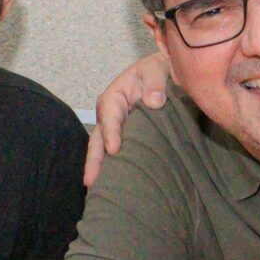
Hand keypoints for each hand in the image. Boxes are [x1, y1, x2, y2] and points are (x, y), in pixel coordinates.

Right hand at [83, 53, 172, 184]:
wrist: (168, 75)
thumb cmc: (159, 69)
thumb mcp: (157, 69)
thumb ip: (155, 82)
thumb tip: (154, 102)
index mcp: (114, 97)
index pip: (109, 116)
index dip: (111, 133)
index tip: (114, 149)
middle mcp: (111, 116)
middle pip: (98, 139)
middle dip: (94, 160)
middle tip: (91, 182)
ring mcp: (118, 130)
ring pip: (104, 151)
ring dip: (101, 169)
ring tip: (99, 190)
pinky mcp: (129, 139)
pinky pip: (119, 154)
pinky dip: (114, 168)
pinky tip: (115, 185)